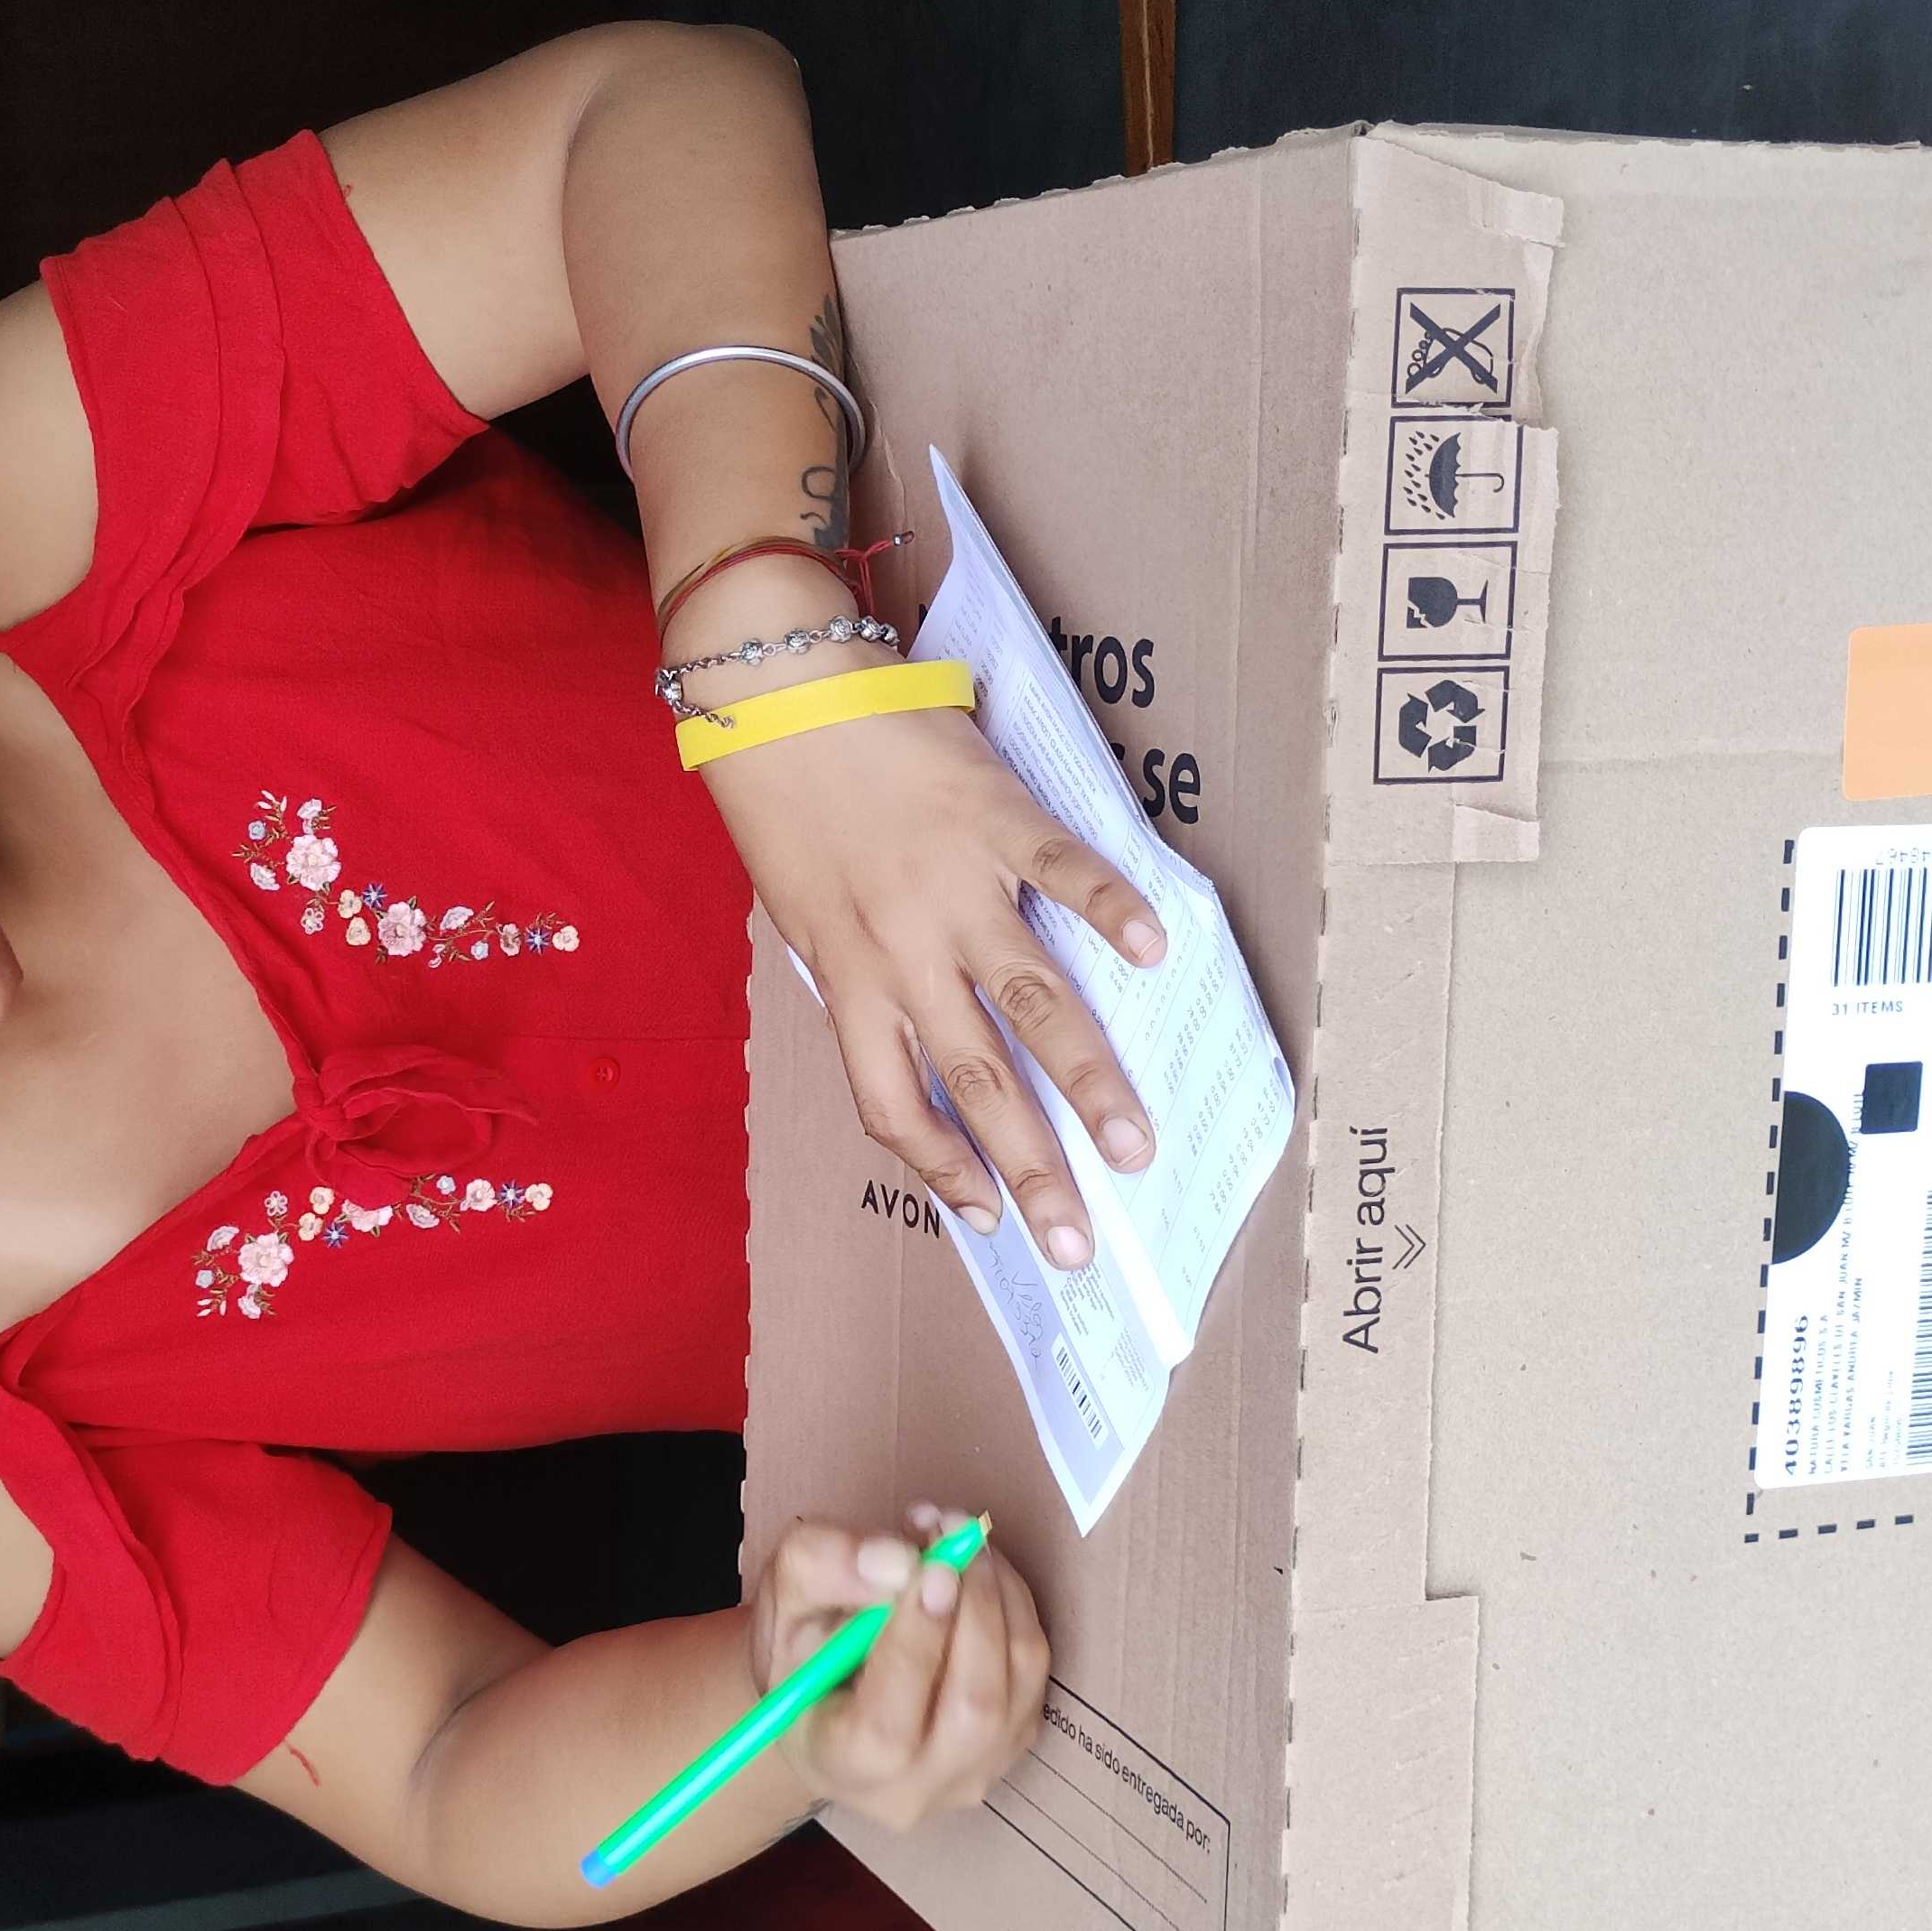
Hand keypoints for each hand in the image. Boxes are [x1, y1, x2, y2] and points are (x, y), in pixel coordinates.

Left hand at [706, 695, 1164, 1267]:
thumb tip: (913, 1025)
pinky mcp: (994, 817)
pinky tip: (1158, 952)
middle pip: (976, 1079)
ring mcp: (953, 887)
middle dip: (1032, 1168)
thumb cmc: (785, 799)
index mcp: (847, 976)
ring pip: (1032, 1004)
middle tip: (1079, 1240)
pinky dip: (1113, 911)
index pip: (892, 1103)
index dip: (941, 1168)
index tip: (988, 1217)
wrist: (773, 690)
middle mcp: (902, 950)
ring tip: (1136, 1143)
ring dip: (1088, 1081)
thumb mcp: (802, 907)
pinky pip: (1065, 873)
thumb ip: (858, 969)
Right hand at [746, 1504, 1050, 1831]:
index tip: (931, 1565)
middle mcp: (917, 1790)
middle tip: (954, 1534)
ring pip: (1017, 1684)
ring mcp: (974, 1775)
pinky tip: (978, 1573)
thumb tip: (899, 1559)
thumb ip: (823, 1570)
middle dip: (975, 1607)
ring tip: (963, 1542)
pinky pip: (1035, 1674)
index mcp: (843, 1764)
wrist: (825, 1701)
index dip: (918, 1641)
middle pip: (973, 1707)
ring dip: (1001, 1598)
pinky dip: (1016, 1611)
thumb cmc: (797, 1652)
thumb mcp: (781, 1600)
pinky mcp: (1013, 1747)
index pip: (890, 1722)